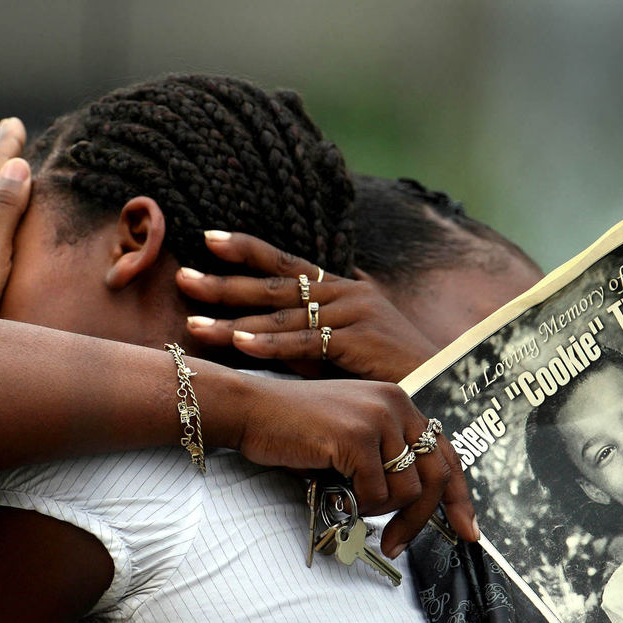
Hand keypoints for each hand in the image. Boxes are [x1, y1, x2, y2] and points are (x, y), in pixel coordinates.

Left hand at [177, 231, 439, 381]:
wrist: (440, 384)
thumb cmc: (387, 367)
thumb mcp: (343, 342)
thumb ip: (308, 332)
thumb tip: (263, 333)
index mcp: (341, 285)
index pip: (286, 262)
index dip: (247, 249)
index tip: (209, 238)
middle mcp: (345, 291)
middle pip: (274, 284)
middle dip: (225, 281)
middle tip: (182, 277)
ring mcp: (353, 312)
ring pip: (282, 315)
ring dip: (235, 319)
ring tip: (194, 320)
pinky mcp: (358, 340)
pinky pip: (304, 342)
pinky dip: (270, 344)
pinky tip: (238, 344)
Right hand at [235, 373, 478, 556]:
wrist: (252, 411)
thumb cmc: (295, 430)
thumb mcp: (351, 433)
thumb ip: (385, 453)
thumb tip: (414, 501)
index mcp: (398, 400)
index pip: (445, 452)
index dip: (459, 496)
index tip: (467, 530)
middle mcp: (395, 403)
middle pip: (435, 476)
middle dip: (419, 520)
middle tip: (395, 544)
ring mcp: (377, 418)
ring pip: (407, 490)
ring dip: (378, 510)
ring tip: (349, 501)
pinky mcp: (357, 436)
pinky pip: (376, 493)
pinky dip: (358, 504)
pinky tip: (335, 491)